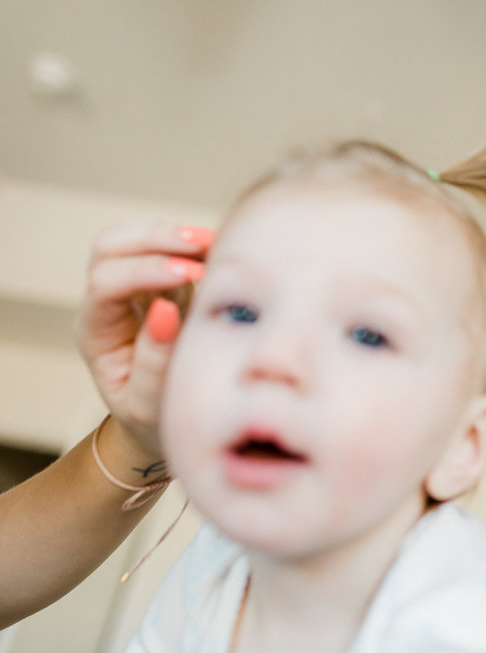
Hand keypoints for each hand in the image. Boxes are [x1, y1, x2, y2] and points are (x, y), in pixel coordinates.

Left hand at [75, 220, 213, 456]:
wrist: (160, 423)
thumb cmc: (153, 417)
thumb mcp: (150, 403)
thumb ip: (156, 360)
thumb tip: (165, 310)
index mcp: (96, 333)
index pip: (106, 283)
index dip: (147, 272)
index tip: (192, 275)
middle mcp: (108, 304)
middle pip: (109, 246)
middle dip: (155, 238)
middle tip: (201, 245)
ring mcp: (133, 290)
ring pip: (133, 237)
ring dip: (171, 233)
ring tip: (213, 243)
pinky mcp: (162, 285)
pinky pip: (166, 249)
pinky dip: (190, 243)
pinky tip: (218, 250)